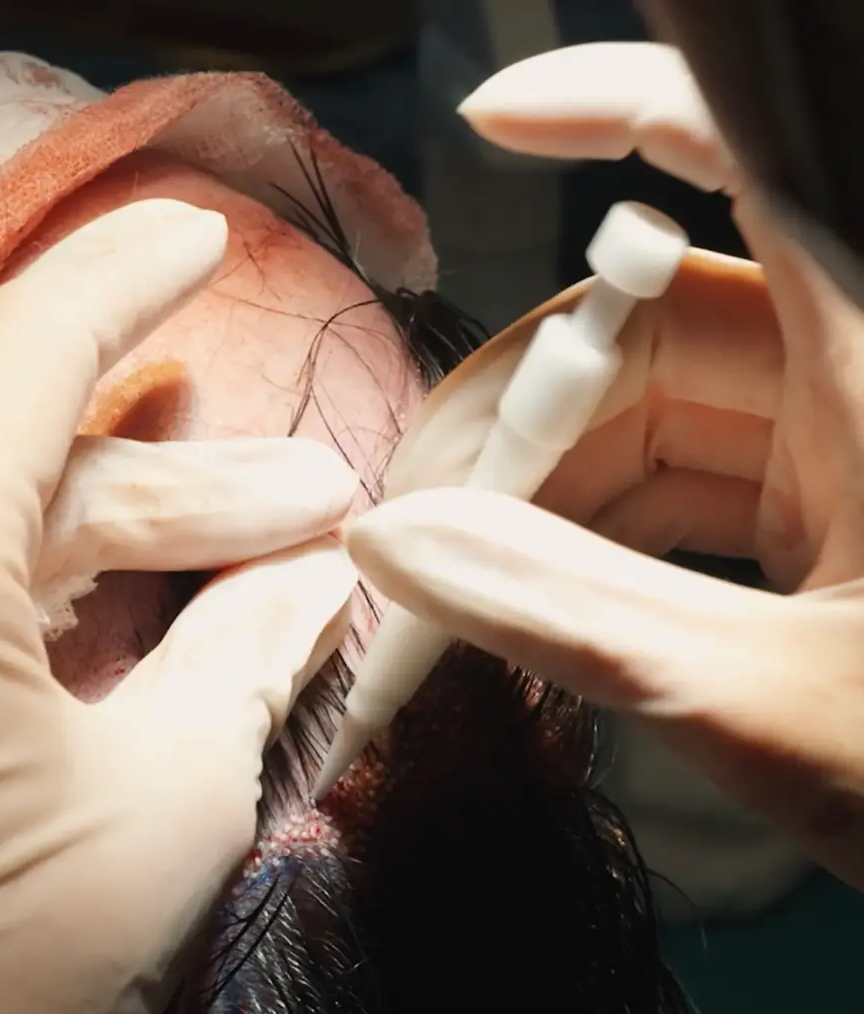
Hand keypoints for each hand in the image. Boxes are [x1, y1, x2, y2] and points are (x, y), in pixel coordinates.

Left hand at [0, 199, 357, 1013]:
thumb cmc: (5, 981)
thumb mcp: (158, 816)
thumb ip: (239, 666)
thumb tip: (315, 576)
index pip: (18, 359)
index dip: (116, 281)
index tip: (198, 233)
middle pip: (33, 464)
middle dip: (193, 482)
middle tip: (320, 495)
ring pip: (10, 533)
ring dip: (146, 538)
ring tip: (286, 551)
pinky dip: (68, 595)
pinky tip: (171, 608)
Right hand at [345, 42, 863, 891]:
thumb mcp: (760, 698)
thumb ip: (571, 615)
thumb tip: (396, 545)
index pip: (745, 166)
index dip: (619, 116)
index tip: (495, 122)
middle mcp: (855, 383)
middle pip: (652, 331)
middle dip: (522, 412)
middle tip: (419, 514)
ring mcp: (834, 453)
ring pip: (653, 417)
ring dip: (546, 491)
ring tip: (459, 578)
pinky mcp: (817, 519)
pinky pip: (680, 486)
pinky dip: (601, 532)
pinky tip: (536, 596)